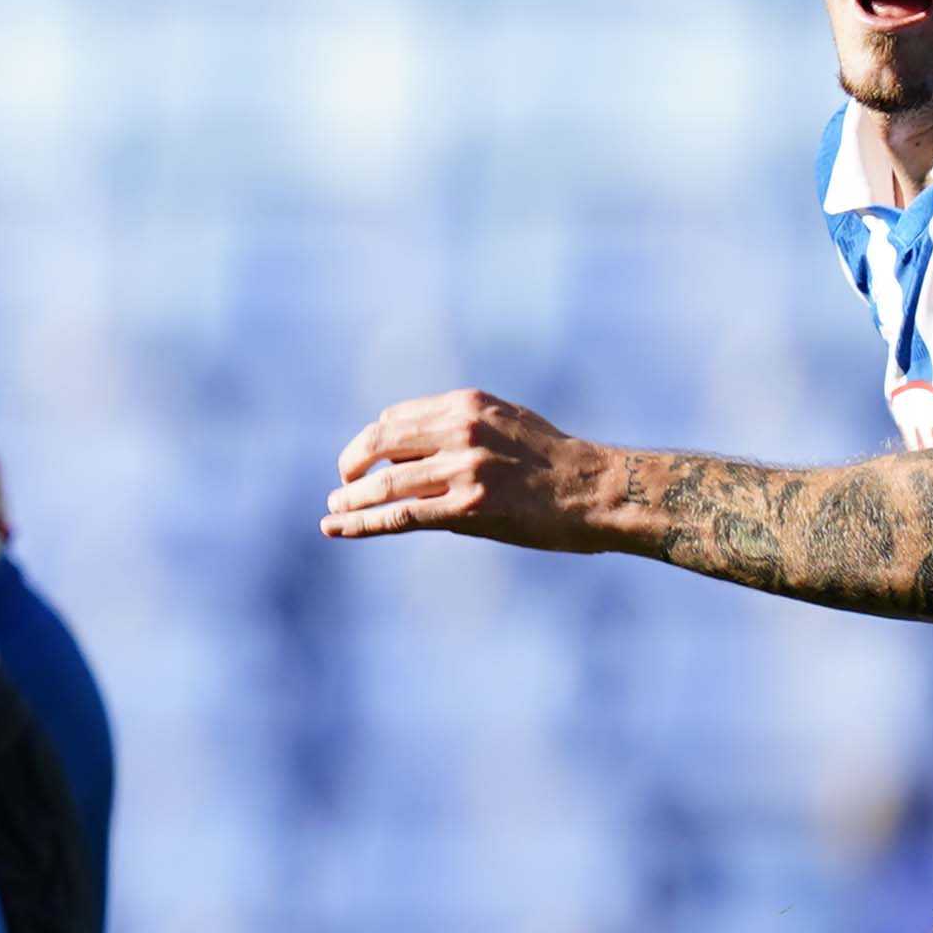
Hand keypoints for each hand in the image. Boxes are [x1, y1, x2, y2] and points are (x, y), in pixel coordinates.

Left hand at [323, 388, 613, 552]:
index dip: (371, 441)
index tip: (362, 460)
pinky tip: (336, 528)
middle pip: (380, 444)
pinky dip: (361, 523)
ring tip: (334, 510)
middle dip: (352, 465)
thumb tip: (406, 451)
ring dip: (350, 500)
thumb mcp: (506, 423)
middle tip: (341, 485)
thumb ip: (459, 427)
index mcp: (467, 404)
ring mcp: (464, 469)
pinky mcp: (470, 508)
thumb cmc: (556, 461)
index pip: (396, 419)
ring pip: (385, 484)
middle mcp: (461, 430)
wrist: (599, 490)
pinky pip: (400, 515)